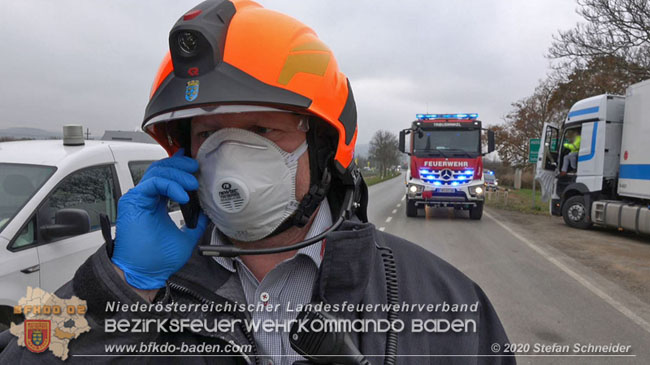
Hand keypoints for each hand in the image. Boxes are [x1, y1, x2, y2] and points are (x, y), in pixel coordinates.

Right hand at [111, 149, 208, 289]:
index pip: (167, 177)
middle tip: (196, 168)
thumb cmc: (158, 260)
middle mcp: (147, 198)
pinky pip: (154, 183)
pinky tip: (184, 197)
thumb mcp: (187, 237)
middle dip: (181, 165)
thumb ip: (196, 223)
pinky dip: (171, 185)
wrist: (144, 274)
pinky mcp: (133, 201)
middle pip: (162, 168)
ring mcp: (139, 198)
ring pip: (157, 171)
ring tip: (193, 183)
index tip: (195, 164)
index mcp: (156, 203)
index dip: (180, 166)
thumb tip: (208, 213)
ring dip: (178, 173)